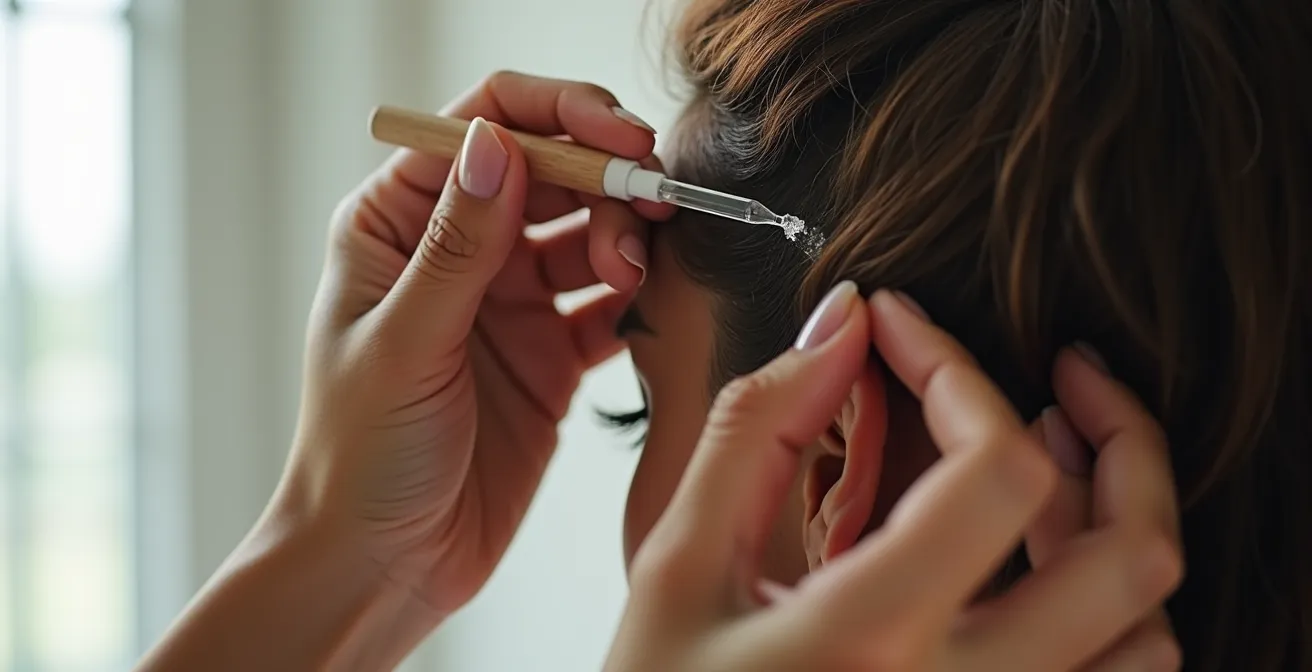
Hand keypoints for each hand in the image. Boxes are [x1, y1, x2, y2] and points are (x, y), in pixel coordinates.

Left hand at [283, 72, 670, 614]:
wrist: (385, 563)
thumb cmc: (359, 457)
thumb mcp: (404, 346)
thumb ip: (456, 248)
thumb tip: (496, 145)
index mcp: (398, 223)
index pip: (485, 127)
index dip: (560, 115)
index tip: (620, 138)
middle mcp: (458, 250)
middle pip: (553, 171)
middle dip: (607, 179)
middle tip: (649, 214)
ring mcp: (509, 301)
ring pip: (590, 230)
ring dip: (625, 237)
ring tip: (631, 274)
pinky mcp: (553, 353)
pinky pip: (612, 302)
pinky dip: (642, 295)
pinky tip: (650, 303)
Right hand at [605, 286, 1182, 670]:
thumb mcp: (677, 561)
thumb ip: (755, 430)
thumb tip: (841, 325)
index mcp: (867, 641)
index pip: (996, 475)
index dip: (960, 370)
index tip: (903, 328)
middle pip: (1131, 559)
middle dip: (1124, 437)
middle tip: (1070, 377)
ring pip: (1146, 639)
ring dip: (1118, 531)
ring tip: (1059, 466)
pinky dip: (1107, 612)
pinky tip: (1039, 563)